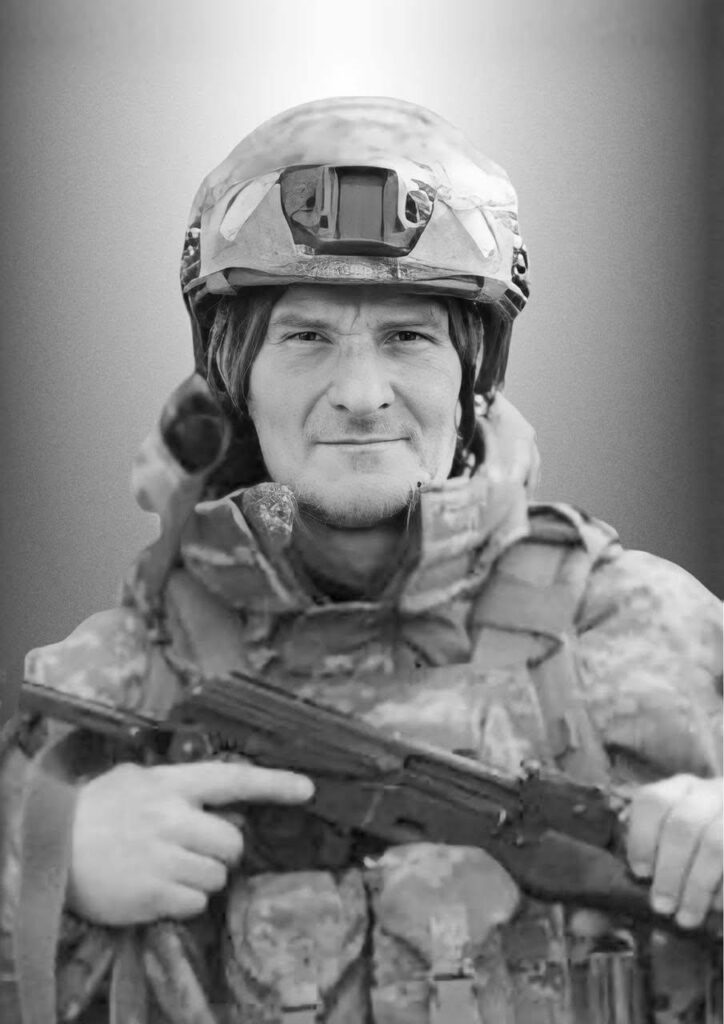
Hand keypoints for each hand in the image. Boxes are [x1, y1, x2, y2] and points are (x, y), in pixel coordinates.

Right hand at [66, 760, 313, 925]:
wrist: (51, 847)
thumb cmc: (98, 809)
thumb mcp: (137, 779)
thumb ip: (179, 785)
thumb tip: (221, 796)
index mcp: (171, 785)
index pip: (234, 780)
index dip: (274, 785)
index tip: (307, 789)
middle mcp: (172, 819)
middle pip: (232, 843)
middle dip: (223, 850)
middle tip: (196, 848)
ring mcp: (163, 859)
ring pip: (218, 877)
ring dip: (203, 877)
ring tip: (172, 868)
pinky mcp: (152, 896)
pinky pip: (196, 904)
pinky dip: (185, 901)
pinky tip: (160, 888)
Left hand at [626, 774, 722, 928]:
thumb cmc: (690, 853)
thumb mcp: (659, 859)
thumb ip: (621, 890)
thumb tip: (580, 925)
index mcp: (674, 791)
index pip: (651, 801)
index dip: (642, 838)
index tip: (639, 874)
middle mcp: (706, 794)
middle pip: (684, 824)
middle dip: (670, 871)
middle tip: (662, 907)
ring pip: (716, 843)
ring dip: (699, 885)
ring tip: (687, 917)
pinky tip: (719, 909)